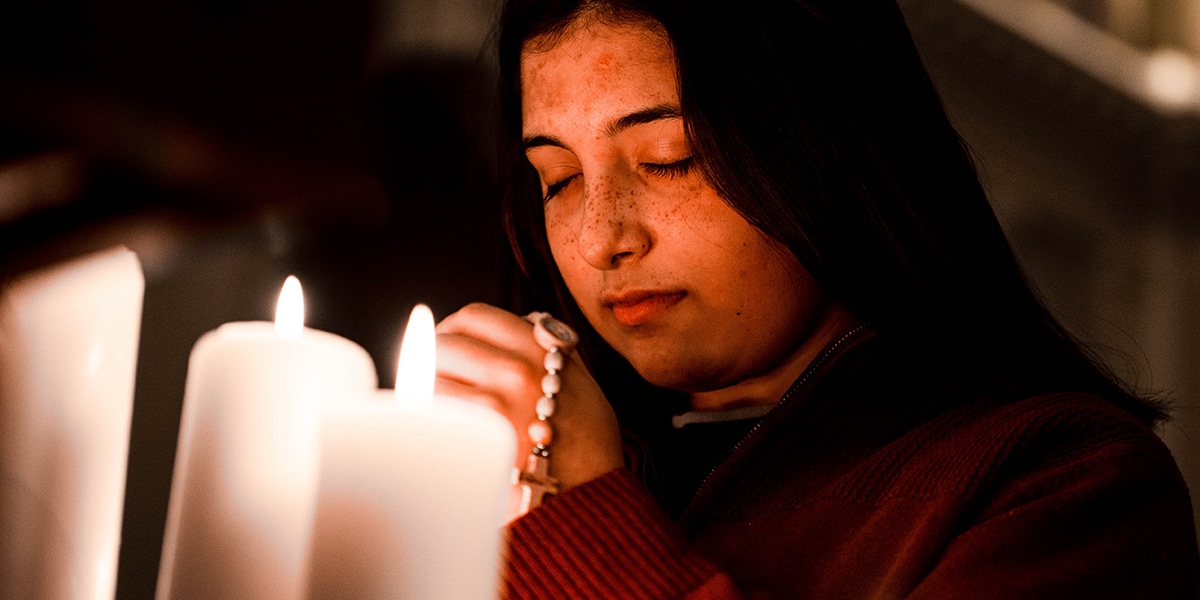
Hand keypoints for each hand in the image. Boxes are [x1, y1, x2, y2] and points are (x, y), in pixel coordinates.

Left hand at [435, 303, 622, 511]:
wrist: (589, 500)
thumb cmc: (587, 446)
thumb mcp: (581, 383)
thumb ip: (551, 352)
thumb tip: (523, 324)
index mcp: (542, 349)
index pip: (475, 316)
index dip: (453, 328)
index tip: (447, 342)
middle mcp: (517, 369)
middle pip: (444, 343)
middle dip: (431, 360)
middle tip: (434, 379)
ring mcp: (494, 403)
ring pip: (429, 378)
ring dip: (424, 391)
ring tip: (436, 408)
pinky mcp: (472, 438)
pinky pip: (429, 413)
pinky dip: (424, 418)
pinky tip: (436, 432)